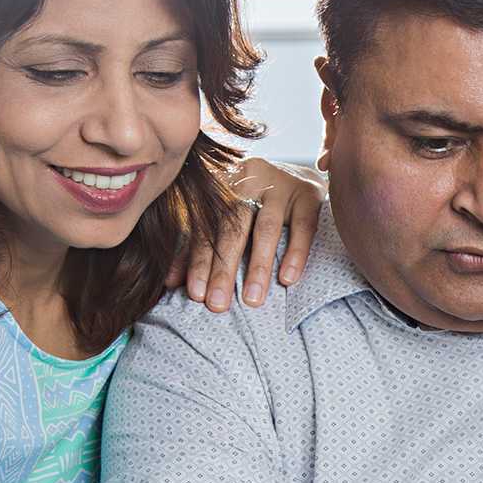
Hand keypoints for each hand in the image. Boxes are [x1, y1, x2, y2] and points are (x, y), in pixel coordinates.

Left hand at [169, 157, 325, 310]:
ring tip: (253, 300)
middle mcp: (250, 177)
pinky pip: (303, 226)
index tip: (194, 294)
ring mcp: (282, 183)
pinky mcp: (311, 194)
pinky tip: (288, 279)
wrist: (304, 179)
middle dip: (223, 269)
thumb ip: (202, 244)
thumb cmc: (257, 207)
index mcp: (222, 182)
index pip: (205, 225)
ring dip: (258, 267)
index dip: (197, 260)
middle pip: (232, 227)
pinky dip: (295, 253)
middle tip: (217, 305)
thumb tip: (171, 282)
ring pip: (267, 228)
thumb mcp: (227, 217)